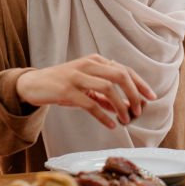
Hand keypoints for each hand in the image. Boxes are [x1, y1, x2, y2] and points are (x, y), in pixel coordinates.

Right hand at [15, 54, 155, 128]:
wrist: (33, 84)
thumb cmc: (62, 85)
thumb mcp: (85, 86)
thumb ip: (104, 94)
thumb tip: (125, 106)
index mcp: (95, 61)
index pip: (124, 69)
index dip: (140, 84)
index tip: (151, 97)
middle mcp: (88, 65)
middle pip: (120, 75)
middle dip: (134, 93)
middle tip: (139, 110)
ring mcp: (77, 77)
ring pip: (108, 89)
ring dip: (121, 106)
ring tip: (126, 119)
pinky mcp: (67, 91)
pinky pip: (91, 104)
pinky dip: (104, 115)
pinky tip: (111, 124)